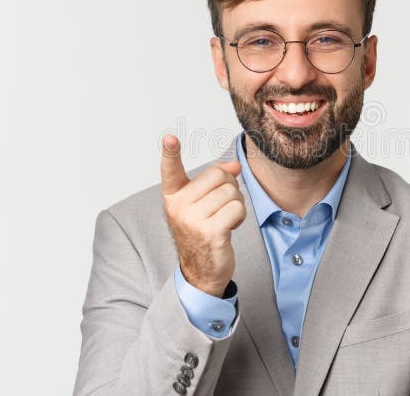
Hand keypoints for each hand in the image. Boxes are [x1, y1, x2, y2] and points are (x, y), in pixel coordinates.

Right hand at [160, 134, 244, 297]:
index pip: (170, 170)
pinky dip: (240, 216)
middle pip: (219, 176)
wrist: (201, 270)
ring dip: (236, 204)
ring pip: (231, 192)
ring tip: (224, 218)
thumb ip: (216, 180)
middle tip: (220, 207)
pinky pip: (238, 208)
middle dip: (229, 187)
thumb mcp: (204, 203)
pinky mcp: (210, 232)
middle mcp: (178, 206)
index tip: (169, 138)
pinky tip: (230, 227)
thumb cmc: (203, 231)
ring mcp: (193, 220)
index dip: (170, 153)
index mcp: (173, 196)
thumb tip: (234, 165)